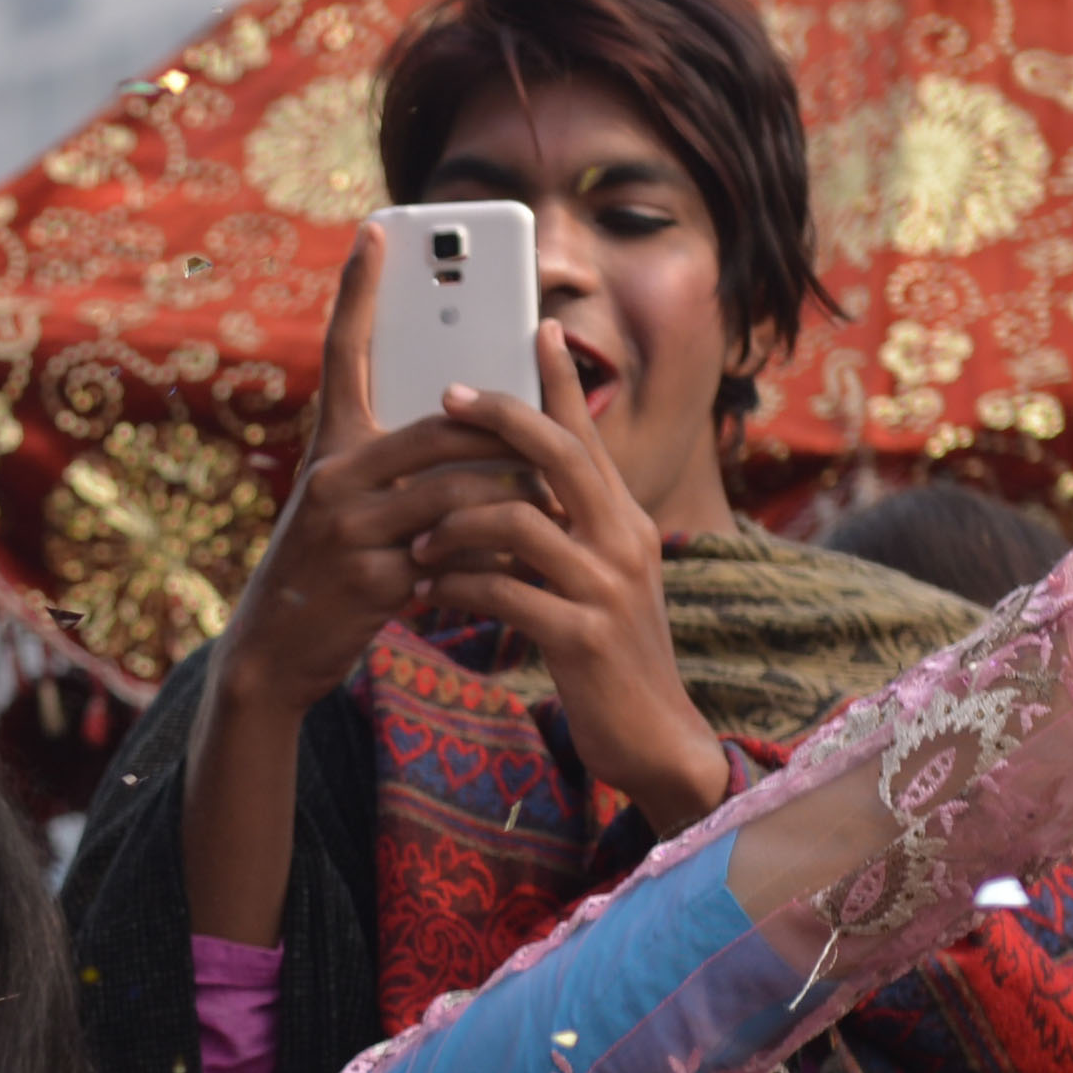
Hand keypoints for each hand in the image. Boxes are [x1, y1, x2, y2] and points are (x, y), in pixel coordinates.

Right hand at [203, 229, 543, 714]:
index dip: (360, 289)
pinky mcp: (372, 580)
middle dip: (511, 434)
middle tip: (558, 436)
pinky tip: (518, 569)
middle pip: (444, 426)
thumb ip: (392, 464)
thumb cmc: (323, 568)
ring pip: (463, 490)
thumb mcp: (342, 502)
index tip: (380, 230)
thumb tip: (476, 431)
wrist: (273, 650)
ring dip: (517, 499)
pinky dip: (496, 559)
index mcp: (332, 445)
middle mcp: (335, 474)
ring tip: (554, 507)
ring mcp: (351, 527)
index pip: (345, 351)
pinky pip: (458, 553)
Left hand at [404, 324, 725, 830]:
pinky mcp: (583, 636)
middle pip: (560, 453)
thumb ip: (569, 537)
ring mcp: (606, 587)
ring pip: (521, 518)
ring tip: (418, 544)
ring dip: (456, 522)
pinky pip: (506, 591)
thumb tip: (519, 494)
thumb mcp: (597, 586)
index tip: (534, 331)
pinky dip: (457, 587)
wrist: (654, 741)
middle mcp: (624, 540)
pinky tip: (426, 595)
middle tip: (446, 398)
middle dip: (501, 417)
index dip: (562, 383)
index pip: (590, 437)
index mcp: (625, 522)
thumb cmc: (611, 662)